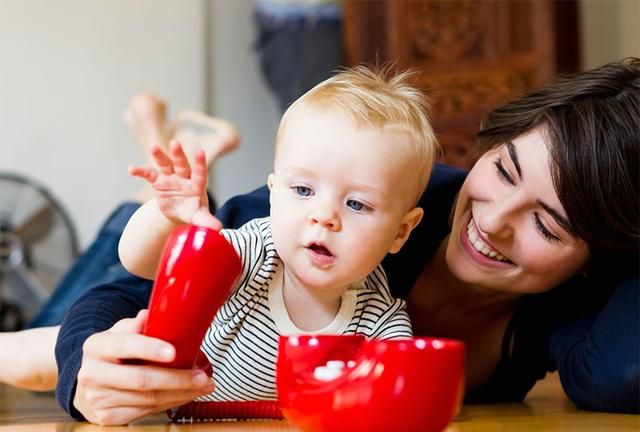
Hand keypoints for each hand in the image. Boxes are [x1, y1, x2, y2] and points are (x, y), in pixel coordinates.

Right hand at [73, 310, 214, 424]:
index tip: (173, 352)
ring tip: (202, 386)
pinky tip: (185, 395)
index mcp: (96, 346)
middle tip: (201, 377)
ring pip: (148, 399)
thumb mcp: (118, 334)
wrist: (87, 385)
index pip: (124, 346)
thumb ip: (135, 325)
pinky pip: (146, 411)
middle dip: (177, 379)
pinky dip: (171, 403)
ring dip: (181, 393)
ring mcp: (98, 398)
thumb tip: (150, 315)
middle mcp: (92, 373)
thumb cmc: (112, 355)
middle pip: (141, 379)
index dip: (149, 348)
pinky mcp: (107, 417)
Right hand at [129, 140, 220, 228]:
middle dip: (178, 154)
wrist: (178, 212)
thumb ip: (207, 220)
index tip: (200, 152)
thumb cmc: (192, 211)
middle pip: (182, 164)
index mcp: (197, 185)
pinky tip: (131, 169)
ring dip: (159, 156)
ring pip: (166, 164)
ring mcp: (170, 177)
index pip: (200, 173)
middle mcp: (184, 177)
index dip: (200, 163)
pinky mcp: (158, 181)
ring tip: (153, 147)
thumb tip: (219, 228)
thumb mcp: (198, 217)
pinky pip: (149, 174)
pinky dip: (140, 171)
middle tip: (175, 143)